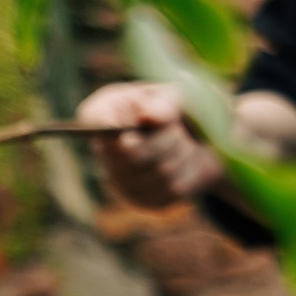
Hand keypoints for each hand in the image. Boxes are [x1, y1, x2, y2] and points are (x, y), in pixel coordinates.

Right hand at [76, 82, 223, 208]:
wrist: (200, 137)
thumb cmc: (178, 108)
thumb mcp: (176, 94)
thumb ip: (165, 102)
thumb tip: (149, 118)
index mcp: (103, 113)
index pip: (95, 122)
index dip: (114, 126)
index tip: (143, 120)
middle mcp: (104, 150)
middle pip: (133, 154)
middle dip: (167, 138)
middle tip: (179, 128)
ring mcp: (120, 181)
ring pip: (159, 173)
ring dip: (183, 154)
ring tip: (185, 142)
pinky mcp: (144, 200)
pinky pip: (173, 190)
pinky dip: (190, 173)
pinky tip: (187, 161)